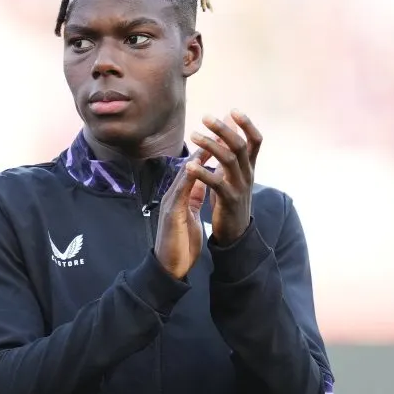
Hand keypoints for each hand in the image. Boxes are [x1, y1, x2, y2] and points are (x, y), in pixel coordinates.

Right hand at [154, 147, 212, 278]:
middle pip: (192, 164)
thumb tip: (201, 183)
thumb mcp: (190, 215)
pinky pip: (180, 192)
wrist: (169, 268)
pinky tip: (195, 166)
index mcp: (183, 195)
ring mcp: (171, 201)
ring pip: (185, 173)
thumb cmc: (180, 244)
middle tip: (220, 125)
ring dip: (198, 156)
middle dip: (207, 144)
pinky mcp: (171, 212)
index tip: (225, 135)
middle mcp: (175, 193)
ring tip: (210, 138)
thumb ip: (194, 198)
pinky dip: (188, 178)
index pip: (197, 168)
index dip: (211, 150)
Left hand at [188, 110, 262, 244]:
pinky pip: (217, 183)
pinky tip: (190, 165)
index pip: (255, 141)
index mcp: (250, 166)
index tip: (233, 110)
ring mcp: (240, 187)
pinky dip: (203, 172)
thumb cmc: (233, 198)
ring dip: (210, 145)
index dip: (247, 125)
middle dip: (223, 130)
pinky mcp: (229, 200)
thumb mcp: (236, 173)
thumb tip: (231, 123)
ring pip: (229, 160)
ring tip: (194, 136)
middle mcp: (248, 174)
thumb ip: (233, 149)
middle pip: (239, 145)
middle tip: (206, 117)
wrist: (237, 233)